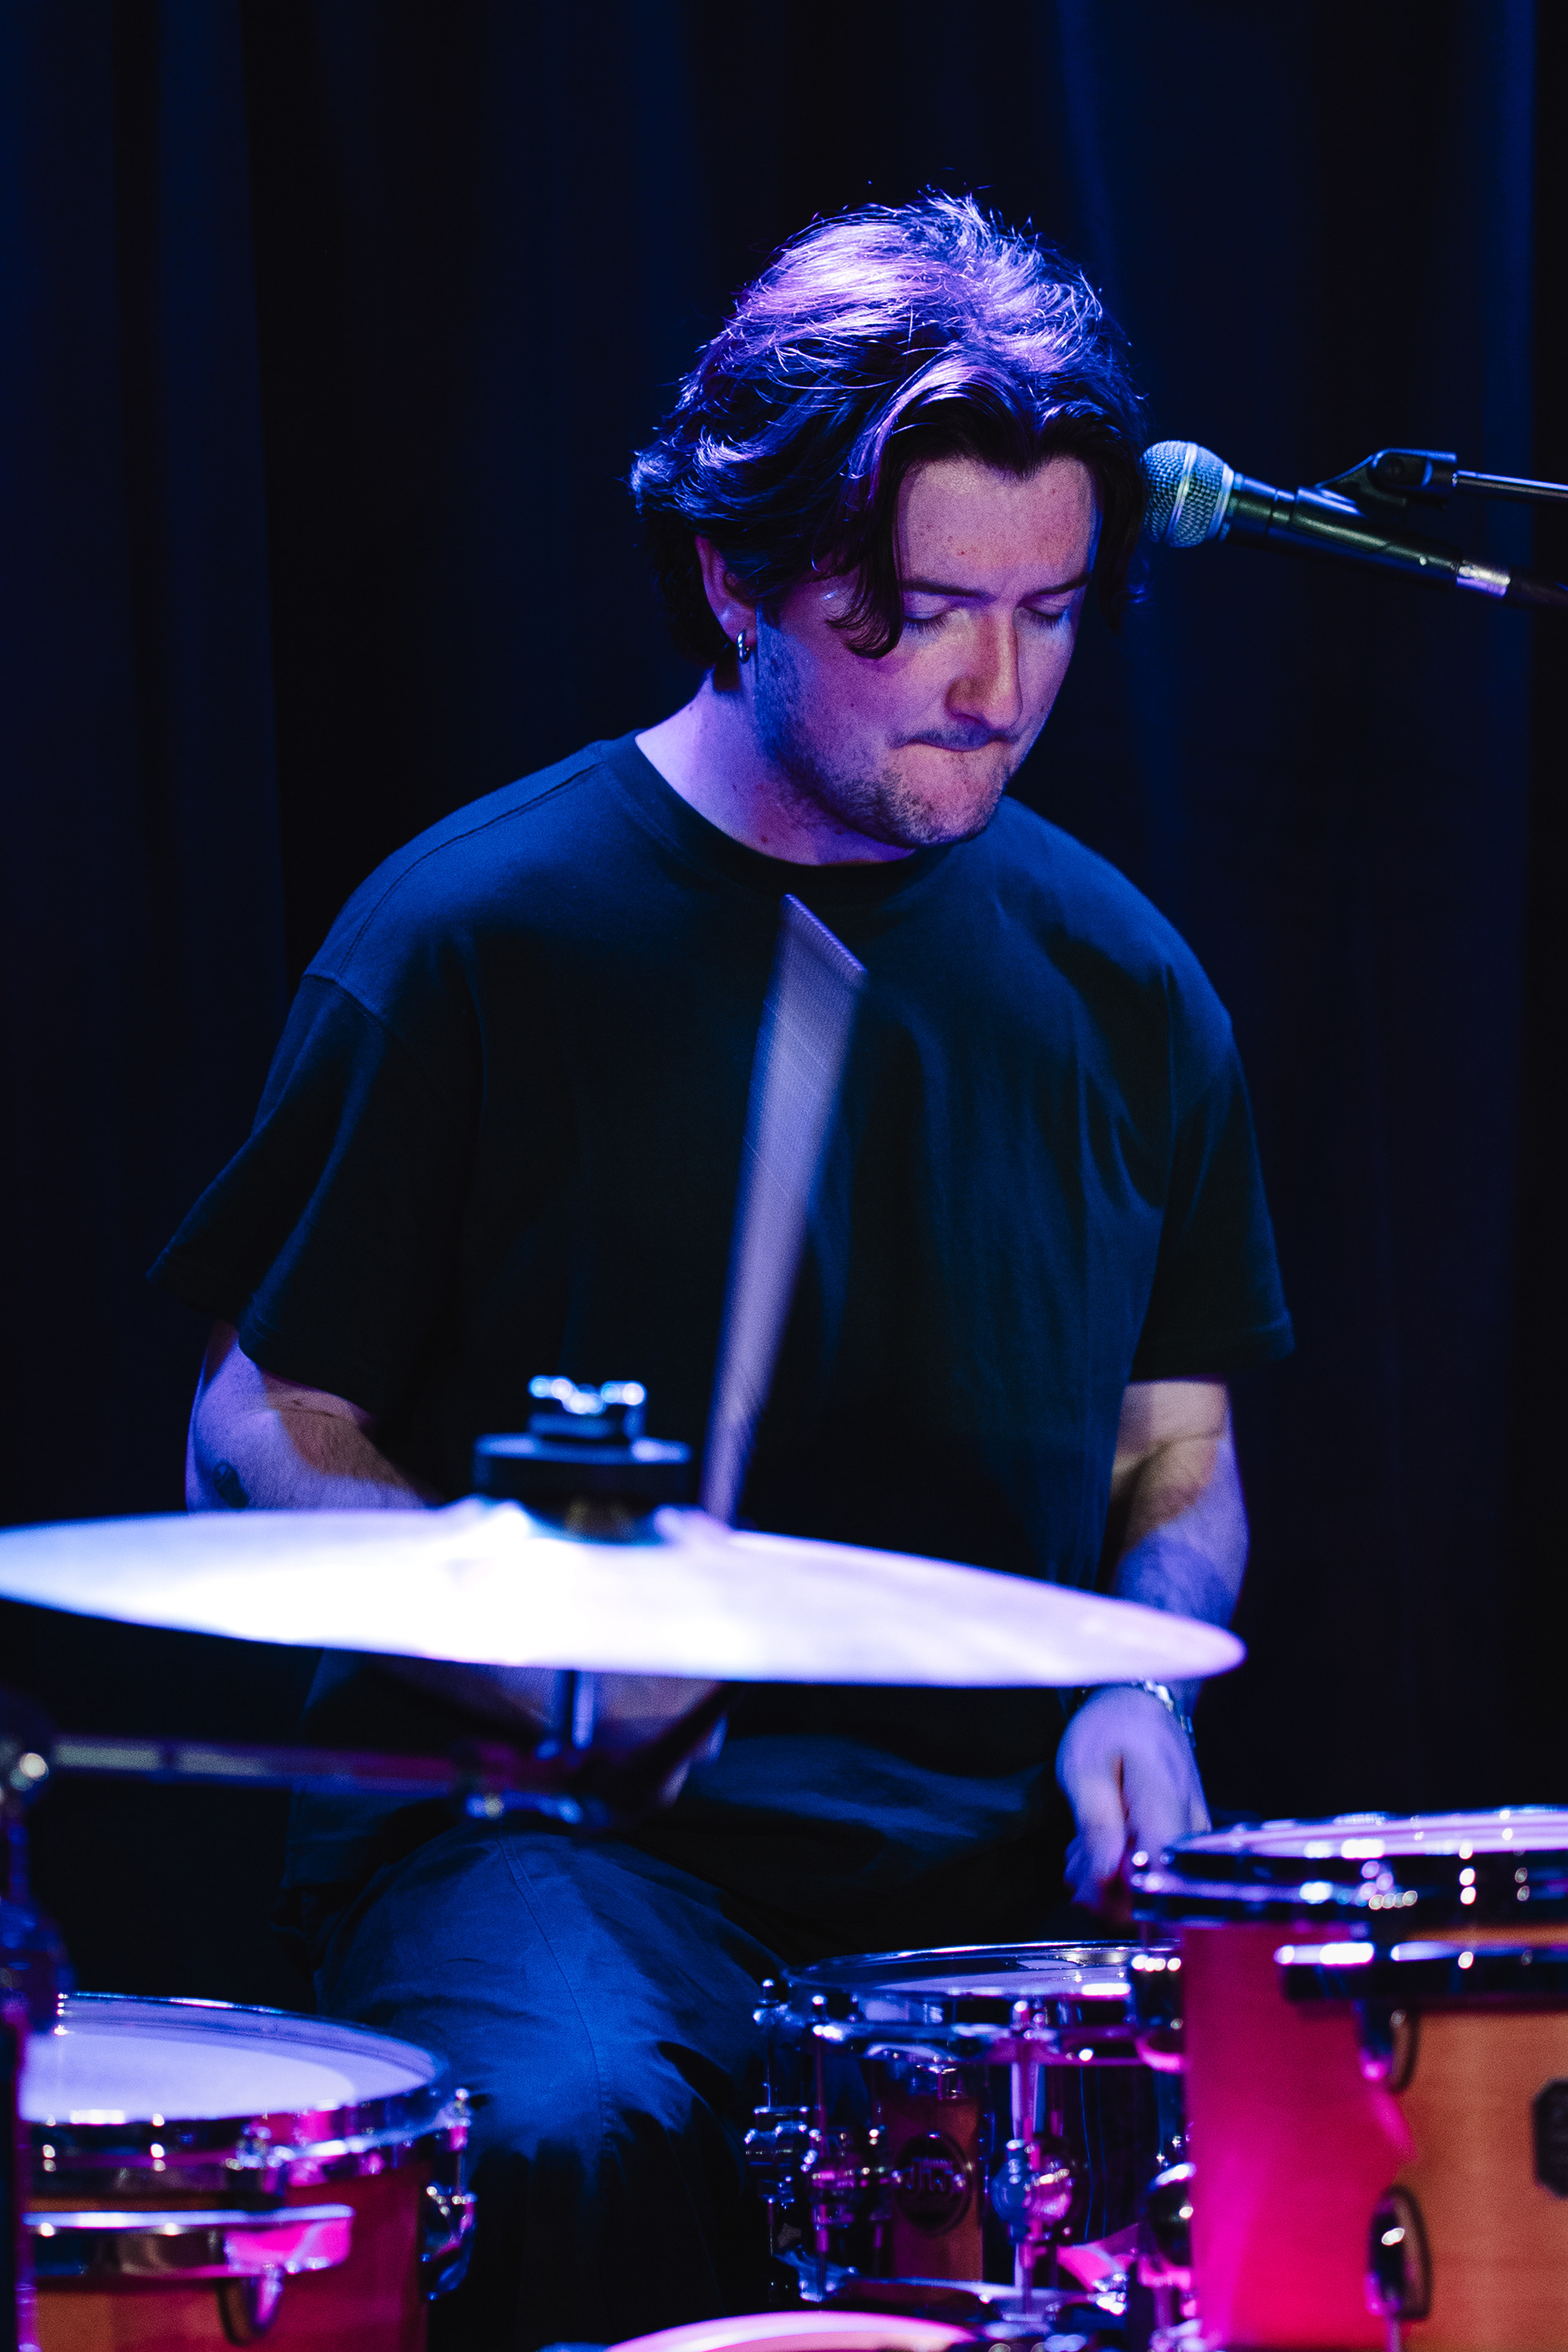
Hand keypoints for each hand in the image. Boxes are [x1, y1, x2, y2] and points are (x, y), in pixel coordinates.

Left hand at [1055, 1686, 1209, 1915]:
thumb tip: (1107, 1880)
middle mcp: (1191, 1834)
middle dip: (1107, 1894)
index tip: (1087, 1886)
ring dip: (1108, 1883)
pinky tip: (1100, 1846)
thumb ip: (1097, 1825)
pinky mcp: (1184, 1844)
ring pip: (1153, 1891)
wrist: (1141, 1704)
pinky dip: (1120, 1870)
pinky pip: (1154, 1874)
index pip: (1159, 1886)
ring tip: (1082, 1848)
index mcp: (1167, 1811)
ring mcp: (1192, 1841)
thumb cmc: (1110, 1728)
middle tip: (1075, 1861)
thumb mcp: (1085, 1768)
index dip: (1121, 1901)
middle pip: (1158, 1899)